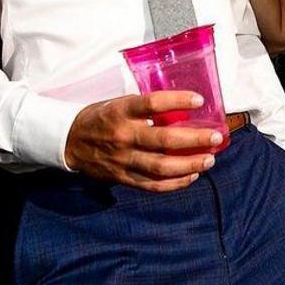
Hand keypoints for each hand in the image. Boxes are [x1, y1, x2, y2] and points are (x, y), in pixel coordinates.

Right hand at [64, 92, 223, 191]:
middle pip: (164, 139)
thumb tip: (181, 109)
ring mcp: (123, 159)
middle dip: (194, 139)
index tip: (199, 100)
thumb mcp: (118, 103)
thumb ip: (144, 109)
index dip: (177, 101)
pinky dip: (175, 183)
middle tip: (216, 137)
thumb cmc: (100, 117)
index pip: (152, 103)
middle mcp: (123, 135)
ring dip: (190, 164)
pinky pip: (152, 184)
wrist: (69, 140)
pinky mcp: (122, 177)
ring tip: (209, 160)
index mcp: (121, 111)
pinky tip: (191, 176)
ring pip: (162, 167)